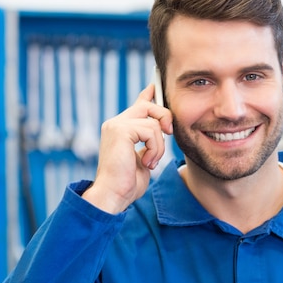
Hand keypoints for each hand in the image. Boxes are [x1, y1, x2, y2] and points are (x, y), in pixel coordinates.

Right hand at [81, 84, 172, 213]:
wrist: (113, 195)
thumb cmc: (127, 183)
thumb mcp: (142, 159)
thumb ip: (148, 143)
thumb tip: (159, 131)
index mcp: (119, 129)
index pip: (136, 106)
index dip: (148, 95)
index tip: (154, 86)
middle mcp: (115, 124)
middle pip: (148, 106)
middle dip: (164, 117)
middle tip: (169, 133)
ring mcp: (116, 125)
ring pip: (153, 122)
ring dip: (159, 145)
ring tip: (151, 161)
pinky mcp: (121, 130)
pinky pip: (151, 130)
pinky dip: (155, 148)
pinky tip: (147, 162)